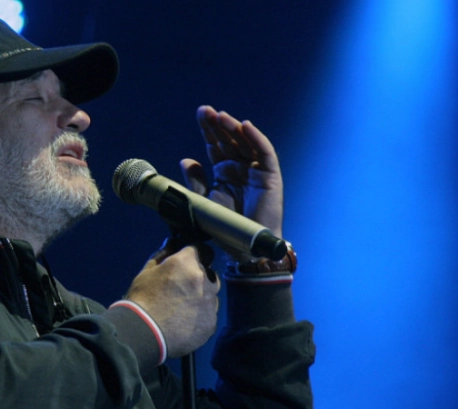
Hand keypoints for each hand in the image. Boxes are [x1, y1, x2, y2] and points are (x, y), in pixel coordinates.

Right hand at [124, 246, 219, 357]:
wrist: (144, 333)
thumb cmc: (141, 301)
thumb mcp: (146, 272)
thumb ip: (162, 255)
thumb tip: (172, 244)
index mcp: (187, 264)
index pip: (201, 249)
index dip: (194, 255)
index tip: (188, 262)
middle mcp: (203, 280)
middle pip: (209, 273)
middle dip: (199, 277)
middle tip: (182, 289)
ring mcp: (210, 302)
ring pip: (211, 294)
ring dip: (202, 297)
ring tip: (183, 308)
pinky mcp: (211, 322)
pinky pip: (210, 315)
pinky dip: (200, 316)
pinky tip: (185, 322)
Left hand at [180, 105, 284, 254]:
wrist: (244, 248)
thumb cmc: (225, 228)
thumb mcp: (205, 202)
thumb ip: (195, 182)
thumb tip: (186, 160)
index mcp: (224, 172)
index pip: (216, 145)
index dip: (208, 130)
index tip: (200, 115)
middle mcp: (240, 168)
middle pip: (229, 140)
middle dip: (218, 125)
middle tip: (205, 111)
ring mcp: (256, 171)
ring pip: (246, 143)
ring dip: (234, 128)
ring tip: (220, 116)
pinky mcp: (270, 176)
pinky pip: (264, 153)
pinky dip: (256, 138)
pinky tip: (245, 126)